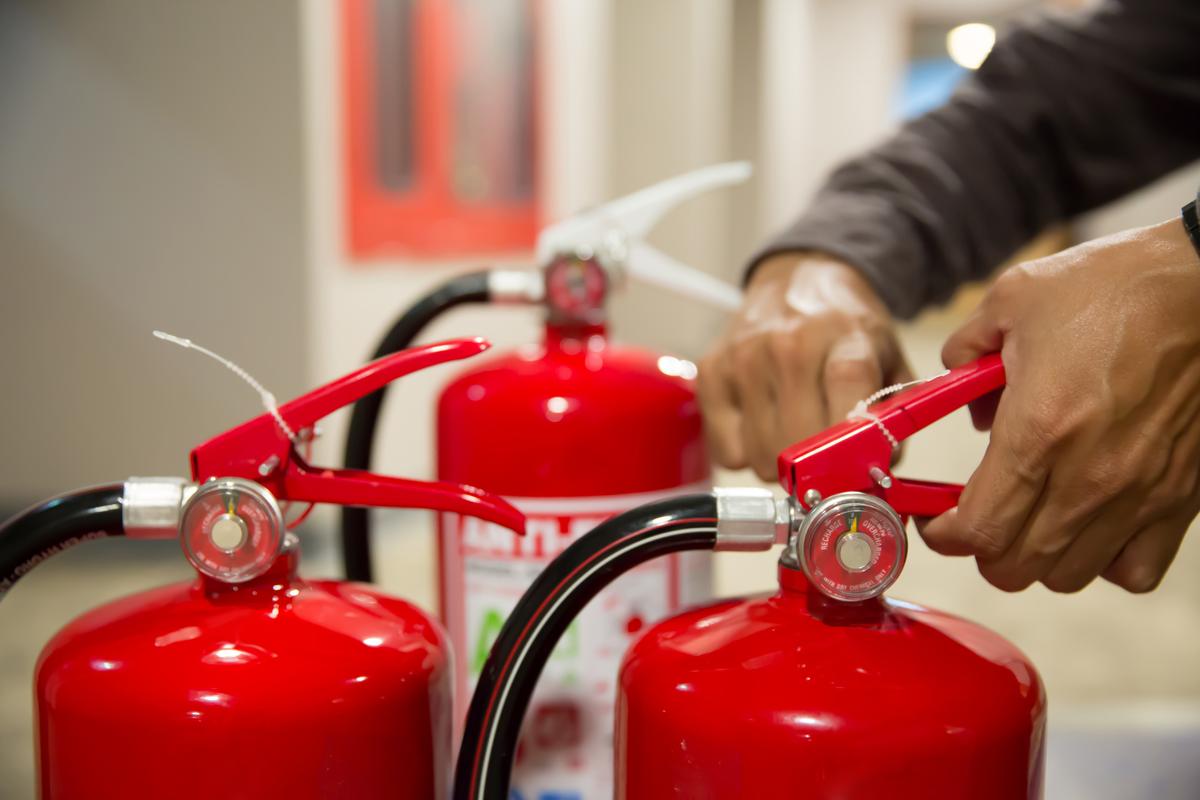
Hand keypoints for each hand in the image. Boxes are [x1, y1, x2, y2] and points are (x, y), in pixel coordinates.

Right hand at [698, 253, 908, 479]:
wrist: (797, 280)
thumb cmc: (846, 328)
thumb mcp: (889, 358)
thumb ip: (894, 418)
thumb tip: (876, 476)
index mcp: (845, 338)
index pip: (847, 399)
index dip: (851, 447)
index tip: (855, 474)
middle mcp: (788, 346)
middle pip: (797, 443)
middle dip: (815, 468)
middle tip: (825, 459)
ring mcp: (744, 358)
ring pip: (760, 457)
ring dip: (780, 463)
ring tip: (793, 435)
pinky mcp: (711, 372)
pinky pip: (727, 453)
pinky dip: (746, 453)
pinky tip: (762, 426)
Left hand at [923, 218, 1199, 592]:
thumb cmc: (1117, 286)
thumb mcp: (1012, 299)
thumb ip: (965, 350)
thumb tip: (956, 390)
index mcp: (1040, 428)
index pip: (978, 529)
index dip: (942, 536)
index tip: (934, 522)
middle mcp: (1091, 474)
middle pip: (1016, 567)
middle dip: (980, 551)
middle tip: (974, 519)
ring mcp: (1140, 492)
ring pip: (1069, 576)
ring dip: (1036, 558)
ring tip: (1029, 519)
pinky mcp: (1180, 497)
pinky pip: (1134, 569)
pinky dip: (1103, 561)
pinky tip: (1088, 523)